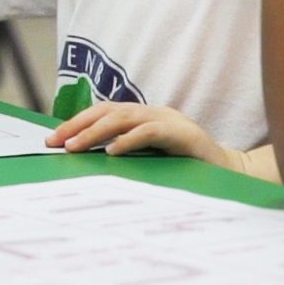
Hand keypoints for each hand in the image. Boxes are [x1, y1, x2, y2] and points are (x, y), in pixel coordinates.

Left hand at [47, 101, 247, 171]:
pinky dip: (130, 140)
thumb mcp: (153, 159)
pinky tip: (112, 151)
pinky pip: (151, 132)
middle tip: (55, 142)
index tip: (53, 139)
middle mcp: (155, 113)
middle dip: (78, 124)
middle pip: (109, 110)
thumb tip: (92, 161)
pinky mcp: (183, 134)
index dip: (78, 122)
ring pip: (125, 117)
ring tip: (75, 146)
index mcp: (146, 117)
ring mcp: (170, 120)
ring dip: (96, 131)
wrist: (231, 174)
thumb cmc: (189, 169)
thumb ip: (129, 153)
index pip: (105, 112)